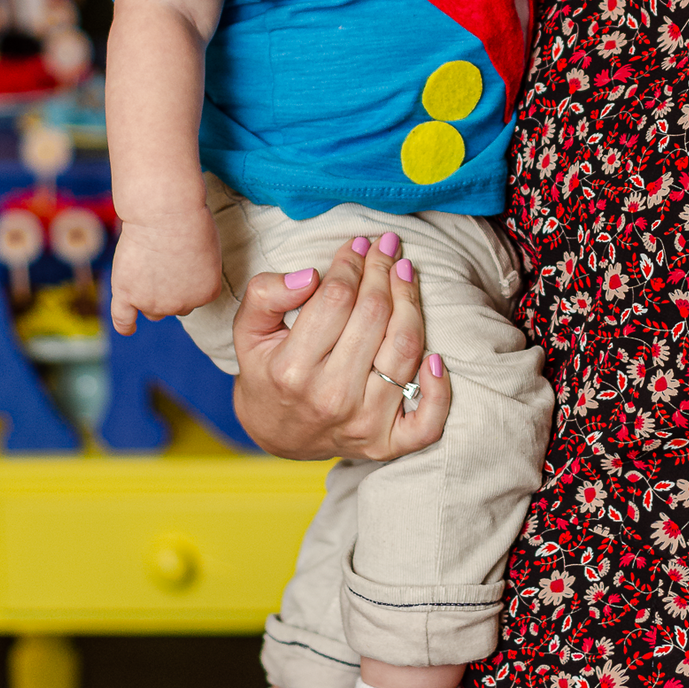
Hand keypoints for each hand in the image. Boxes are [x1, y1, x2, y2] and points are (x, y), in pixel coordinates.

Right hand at [109, 206, 222, 334]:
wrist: (166, 212)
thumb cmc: (190, 221)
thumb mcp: (209, 250)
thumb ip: (199, 273)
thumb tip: (184, 282)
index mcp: (207, 293)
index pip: (194, 297)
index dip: (186, 278)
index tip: (181, 257)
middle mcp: (182, 305)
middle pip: (173, 306)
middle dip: (169, 289)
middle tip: (163, 258)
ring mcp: (154, 302)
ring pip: (151, 310)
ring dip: (150, 297)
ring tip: (146, 270)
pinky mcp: (128, 294)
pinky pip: (124, 319)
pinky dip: (126, 325)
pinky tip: (128, 327)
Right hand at [232, 234, 450, 461]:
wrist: (277, 432)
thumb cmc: (268, 371)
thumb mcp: (248, 330)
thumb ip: (266, 295)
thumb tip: (311, 275)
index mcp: (292, 370)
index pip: (336, 299)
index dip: (352, 263)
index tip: (358, 244)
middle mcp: (331, 398)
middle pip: (375, 316)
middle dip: (383, 270)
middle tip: (386, 247)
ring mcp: (364, 424)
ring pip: (405, 349)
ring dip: (412, 301)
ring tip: (406, 272)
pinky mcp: (387, 443)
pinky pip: (428, 421)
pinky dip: (440, 388)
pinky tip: (436, 356)